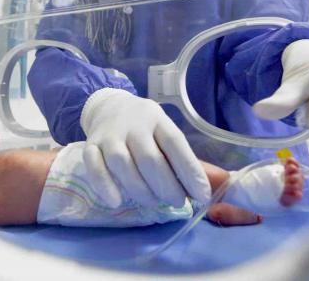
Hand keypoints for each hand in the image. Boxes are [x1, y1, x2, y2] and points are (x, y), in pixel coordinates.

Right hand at [80, 88, 210, 207]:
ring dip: (140, 189)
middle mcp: (133, 125)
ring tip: (153, 202)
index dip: (190, 171)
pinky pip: (94, 166)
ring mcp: (110, 135)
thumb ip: (185, 160)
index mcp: (157, 119)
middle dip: (167, 185)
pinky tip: (116, 201)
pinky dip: (104, 185)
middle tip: (178, 202)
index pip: (176, 143)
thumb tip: (218, 184)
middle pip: (149, 158)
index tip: (202, 195)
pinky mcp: (90, 145)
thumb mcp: (166, 133)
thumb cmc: (145, 128)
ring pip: (122, 163)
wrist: (108, 106)